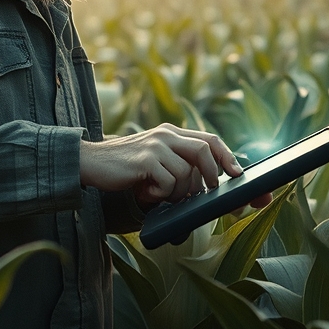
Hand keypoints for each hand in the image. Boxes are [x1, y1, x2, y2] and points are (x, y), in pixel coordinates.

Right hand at [79, 124, 241, 203]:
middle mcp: (166, 134)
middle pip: (205, 150)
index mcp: (172, 133)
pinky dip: (162, 194)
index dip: (227, 156)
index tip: (238, 174)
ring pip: (187, 173)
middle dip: (213, 176)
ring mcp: (156, 145)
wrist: (90, 162)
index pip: (209, 139)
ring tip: (161, 195)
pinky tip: (147, 192)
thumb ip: (177, 164)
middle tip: (208, 193)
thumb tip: (206, 185)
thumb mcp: (155, 160)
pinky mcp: (145, 160)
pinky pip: (168, 182)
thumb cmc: (126, 168)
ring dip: (179, 192)